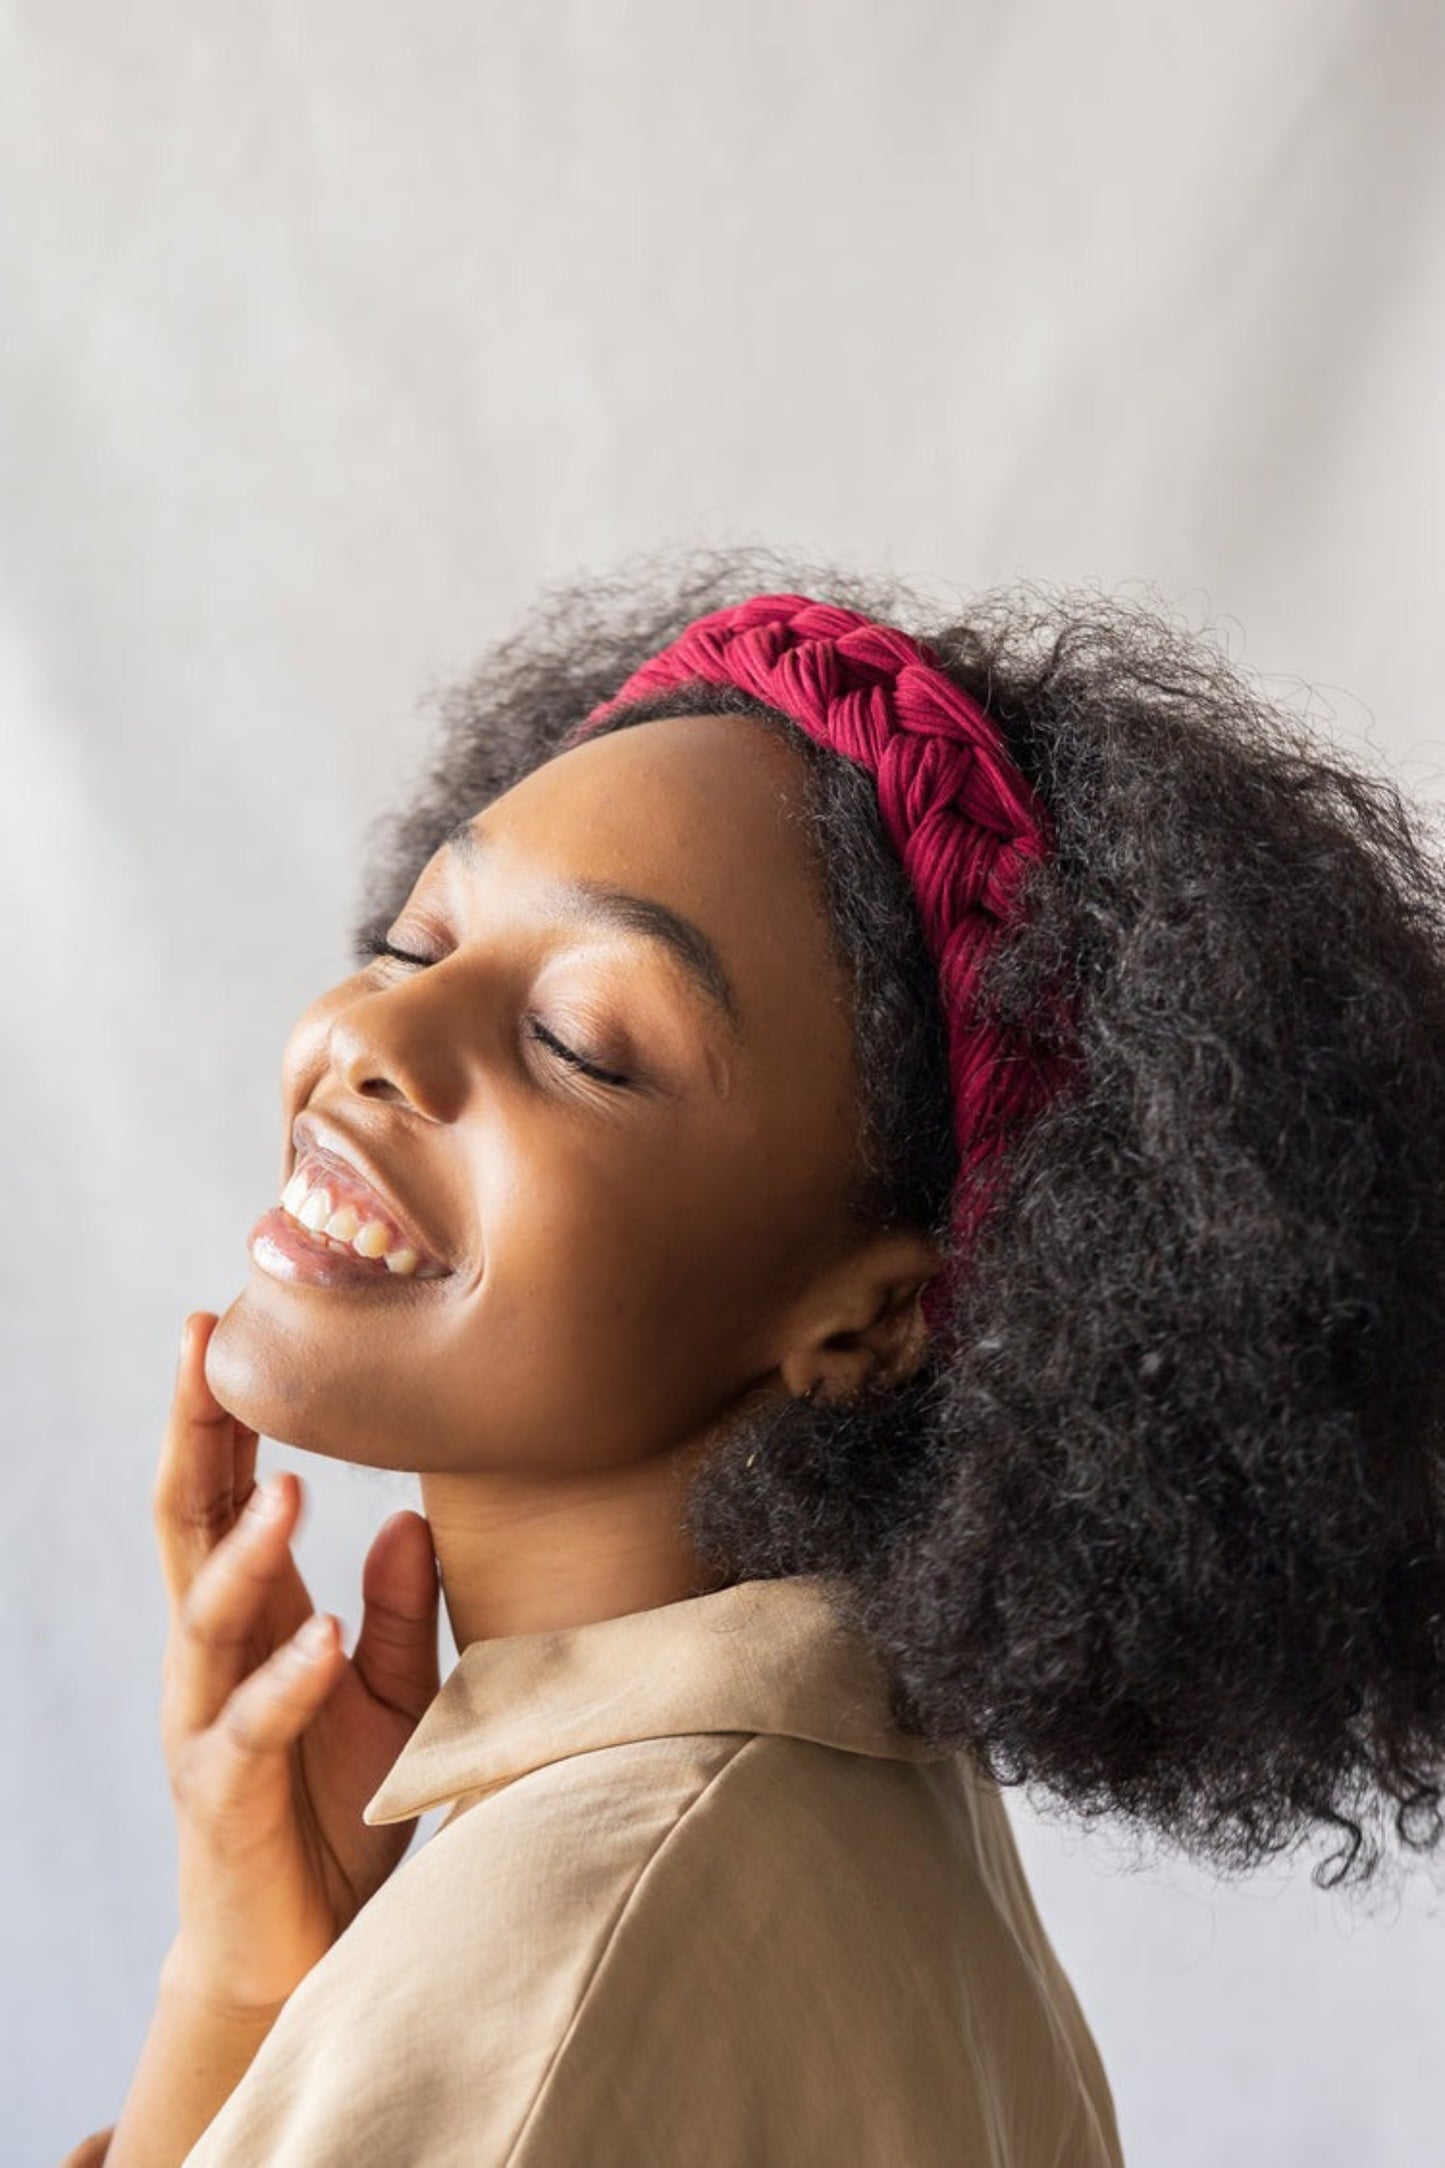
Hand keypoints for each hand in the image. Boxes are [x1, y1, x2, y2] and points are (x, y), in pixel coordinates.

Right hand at [153, 1311, 440, 2013]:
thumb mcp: (389, 1691)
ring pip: (206, 1619)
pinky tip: (316, 1633)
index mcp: (249, 1616)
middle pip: (187, 1527)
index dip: (213, 1415)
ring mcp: (208, 1723)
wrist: (302, 1949)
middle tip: (202, 1350)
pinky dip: (285, 1679)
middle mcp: (212, 1656)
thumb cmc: (340, 1807)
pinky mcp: (226, 1797)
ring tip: (284, 1486)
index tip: (217, 1325)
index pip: (219, 1496)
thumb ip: (397, 1608)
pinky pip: (251, 1730)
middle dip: (191, 1438)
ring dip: (246, 1551)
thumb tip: (407, 1516)